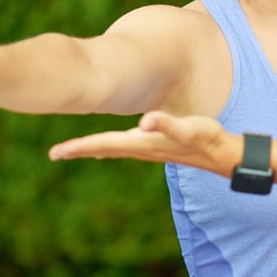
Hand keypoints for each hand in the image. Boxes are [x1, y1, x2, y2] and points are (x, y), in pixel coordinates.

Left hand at [49, 111, 230, 172]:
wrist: (222, 154)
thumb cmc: (205, 138)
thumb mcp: (187, 128)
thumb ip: (166, 124)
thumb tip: (144, 122)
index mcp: (143, 143)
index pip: (105, 144)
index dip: (80, 146)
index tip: (57, 153)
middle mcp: (142, 149)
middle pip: (104, 148)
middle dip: (79, 150)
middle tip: (55, 154)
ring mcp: (149, 149)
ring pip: (113, 148)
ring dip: (93, 148)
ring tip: (74, 150)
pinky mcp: (156, 146)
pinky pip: (125, 146)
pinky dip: (110, 145)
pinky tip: (109, 146)